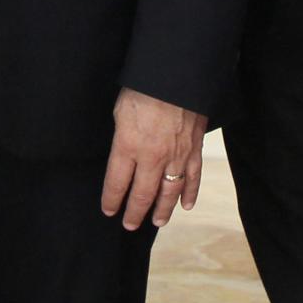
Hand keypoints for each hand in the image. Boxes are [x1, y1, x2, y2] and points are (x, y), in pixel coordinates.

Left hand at [100, 87, 207, 230]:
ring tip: (157, 222)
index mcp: (128, 146)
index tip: (109, 210)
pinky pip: (192, 178)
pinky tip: (185, 205)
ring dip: (162, 210)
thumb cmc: (143, 88)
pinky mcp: (194, 151)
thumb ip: (122, 136)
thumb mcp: (120, 111)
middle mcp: (151, 157)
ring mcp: (176, 156)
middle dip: (135, 212)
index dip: (112, 199)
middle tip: (130, 225)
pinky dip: (190, 194)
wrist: (177, 77)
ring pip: (169, 192)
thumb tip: (122, 152)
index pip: (117, 182)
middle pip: (142, 194)